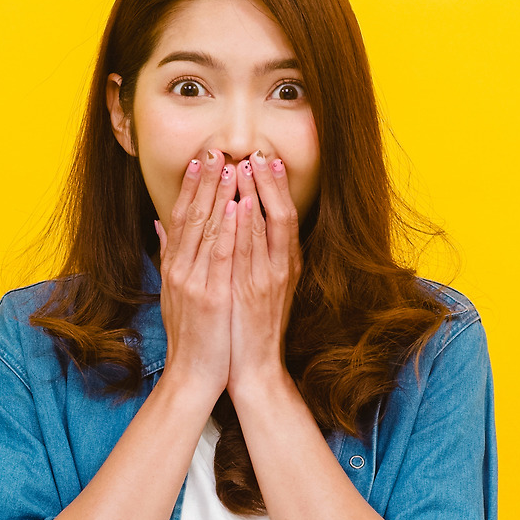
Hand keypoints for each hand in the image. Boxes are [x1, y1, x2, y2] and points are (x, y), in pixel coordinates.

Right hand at [153, 150, 239, 402]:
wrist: (193, 375)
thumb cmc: (190, 335)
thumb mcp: (173, 292)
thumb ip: (168, 255)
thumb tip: (159, 223)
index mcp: (174, 267)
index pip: (181, 217)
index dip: (191, 186)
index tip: (201, 158)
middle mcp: (180, 269)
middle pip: (192, 215)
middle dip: (205, 180)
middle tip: (216, 148)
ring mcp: (195, 282)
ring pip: (207, 229)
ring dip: (219, 194)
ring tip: (229, 164)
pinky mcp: (212, 297)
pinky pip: (222, 256)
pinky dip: (229, 229)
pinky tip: (238, 206)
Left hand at [225, 151, 302, 399]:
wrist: (252, 369)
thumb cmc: (248, 328)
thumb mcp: (251, 288)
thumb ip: (245, 257)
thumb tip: (237, 230)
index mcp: (283, 264)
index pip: (282, 214)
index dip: (274, 186)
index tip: (265, 157)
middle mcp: (281, 268)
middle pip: (281, 214)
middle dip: (270, 182)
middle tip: (259, 150)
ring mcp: (268, 279)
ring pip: (268, 228)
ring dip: (257, 194)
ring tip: (247, 164)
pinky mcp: (253, 292)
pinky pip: (251, 252)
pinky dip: (248, 226)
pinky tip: (241, 204)